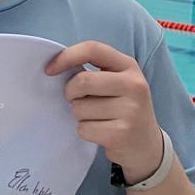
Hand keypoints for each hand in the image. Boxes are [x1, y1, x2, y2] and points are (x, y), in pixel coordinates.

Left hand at [45, 42, 162, 182]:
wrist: (146, 145)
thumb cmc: (122, 108)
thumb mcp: (117, 82)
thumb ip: (94, 72)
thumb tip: (55, 69)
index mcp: (129, 66)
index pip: (92, 49)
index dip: (66, 57)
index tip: (49, 70)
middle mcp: (134, 85)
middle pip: (82, 81)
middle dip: (70, 93)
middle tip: (78, 100)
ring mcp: (131, 110)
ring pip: (79, 108)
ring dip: (79, 115)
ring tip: (97, 118)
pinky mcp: (122, 133)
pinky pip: (84, 128)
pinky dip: (85, 131)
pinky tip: (101, 132)